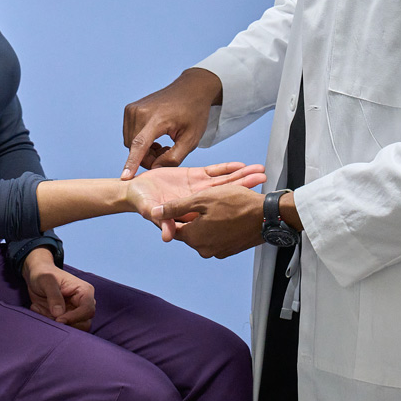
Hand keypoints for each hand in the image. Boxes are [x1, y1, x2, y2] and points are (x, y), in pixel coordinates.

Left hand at [21, 248, 95, 330]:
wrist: (36, 276)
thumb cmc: (44, 274)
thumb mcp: (46, 280)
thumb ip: (53, 296)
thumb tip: (58, 314)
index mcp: (84, 291)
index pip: (87, 310)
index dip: (74, 318)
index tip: (58, 320)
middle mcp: (83, 303)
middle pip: (84, 323)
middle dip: (65, 323)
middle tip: (47, 315)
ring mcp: (75, 312)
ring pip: (73, 328)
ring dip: (54, 324)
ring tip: (40, 310)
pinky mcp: (65, 318)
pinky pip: (61, 328)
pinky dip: (48, 322)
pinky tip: (38, 309)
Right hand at [121, 68, 223, 178]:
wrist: (190, 89)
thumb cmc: (194, 113)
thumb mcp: (191, 139)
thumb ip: (173, 157)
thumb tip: (155, 169)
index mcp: (157, 118)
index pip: (140, 144)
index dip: (132, 163)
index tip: (125, 178)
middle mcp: (140, 111)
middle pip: (134, 148)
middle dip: (148, 158)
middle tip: (167, 153)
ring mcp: (132, 109)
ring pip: (130, 143)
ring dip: (143, 151)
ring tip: (162, 145)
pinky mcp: (129, 109)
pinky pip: (129, 135)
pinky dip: (140, 142)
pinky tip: (155, 138)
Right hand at [124, 162, 264, 238]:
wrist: (137, 190)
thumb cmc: (143, 203)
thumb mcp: (151, 211)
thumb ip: (162, 221)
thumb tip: (168, 236)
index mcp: (194, 212)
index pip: (217, 208)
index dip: (234, 203)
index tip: (250, 199)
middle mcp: (201, 202)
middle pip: (227, 193)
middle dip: (245, 185)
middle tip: (262, 177)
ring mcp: (199, 189)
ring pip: (224, 182)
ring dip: (241, 176)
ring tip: (259, 170)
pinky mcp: (194, 176)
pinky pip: (214, 172)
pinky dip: (227, 168)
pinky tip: (241, 164)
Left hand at [156, 184, 265, 258]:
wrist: (267, 217)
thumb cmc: (236, 204)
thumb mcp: (202, 199)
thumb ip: (176, 207)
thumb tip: (155, 212)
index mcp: (193, 237)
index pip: (174, 227)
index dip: (177, 213)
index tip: (184, 202)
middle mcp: (203, 249)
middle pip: (189, 231)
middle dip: (193, 217)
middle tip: (206, 202)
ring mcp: (217, 252)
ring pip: (203, 234)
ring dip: (207, 221)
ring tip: (219, 206)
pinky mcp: (229, 250)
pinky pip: (216, 238)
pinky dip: (218, 227)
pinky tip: (227, 214)